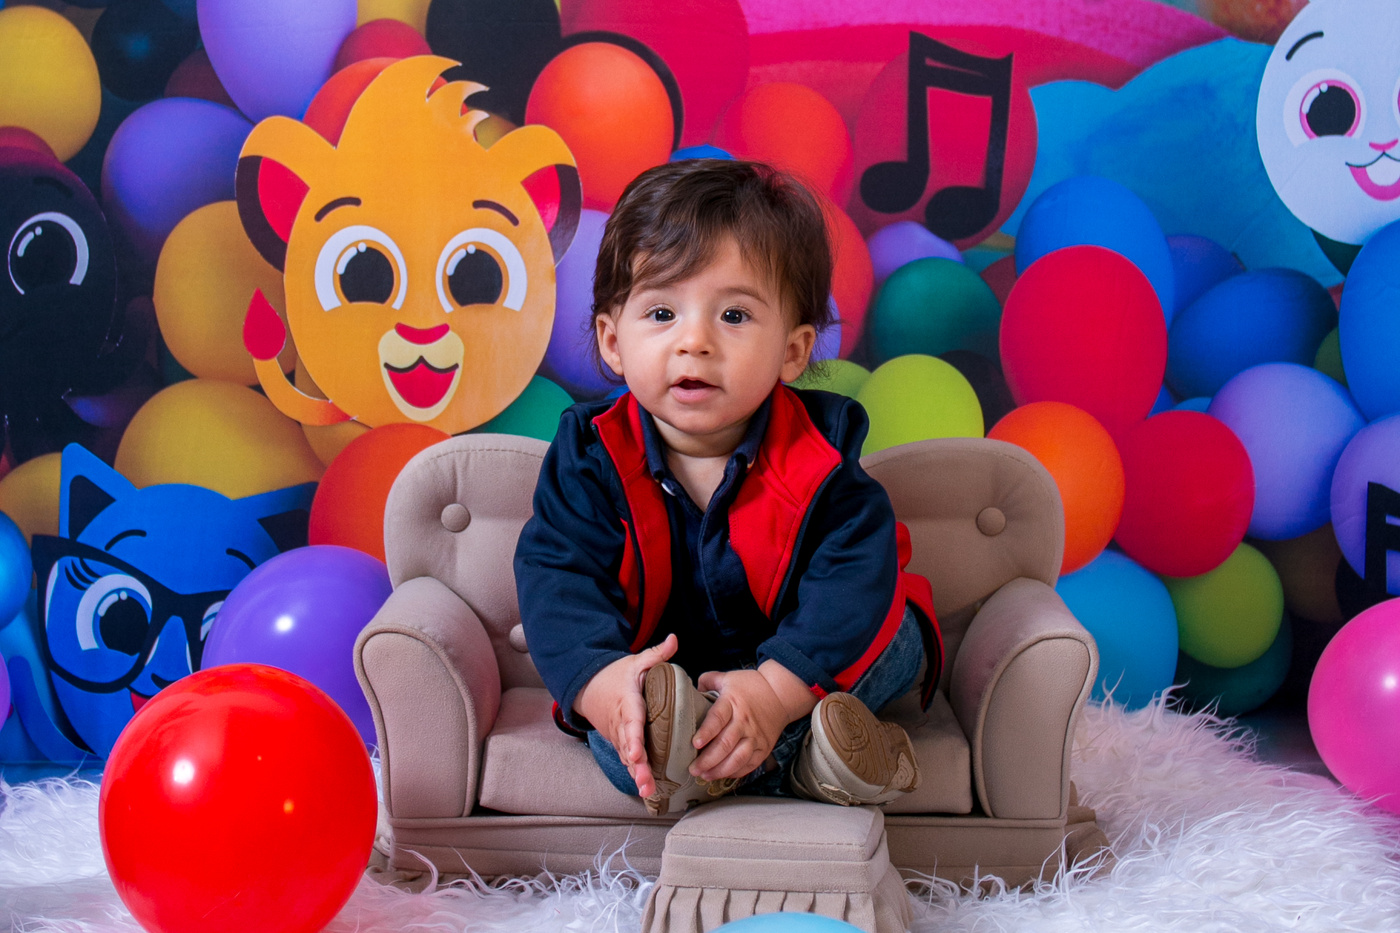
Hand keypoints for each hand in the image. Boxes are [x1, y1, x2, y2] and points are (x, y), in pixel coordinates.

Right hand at [572, 634, 677, 798]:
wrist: (590, 687)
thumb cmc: (617, 675)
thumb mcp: (636, 662)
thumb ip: (656, 654)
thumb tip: (675, 639)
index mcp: (627, 702)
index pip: (630, 722)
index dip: (632, 739)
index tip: (635, 753)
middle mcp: (621, 723)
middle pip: (628, 747)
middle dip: (637, 765)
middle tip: (645, 782)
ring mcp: (618, 736)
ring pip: (627, 758)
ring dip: (637, 774)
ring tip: (647, 791)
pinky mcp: (620, 743)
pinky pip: (628, 760)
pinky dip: (635, 773)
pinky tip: (647, 790)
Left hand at [689, 669, 792, 783]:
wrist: (781, 694)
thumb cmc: (751, 686)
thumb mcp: (729, 678)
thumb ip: (707, 681)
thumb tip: (687, 689)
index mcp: (732, 702)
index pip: (717, 718)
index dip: (706, 732)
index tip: (695, 743)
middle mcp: (744, 721)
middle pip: (725, 744)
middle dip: (708, 759)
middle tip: (693, 769)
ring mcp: (755, 736)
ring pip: (737, 758)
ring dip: (720, 770)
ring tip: (704, 776)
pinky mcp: (764, 748)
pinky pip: (749, 764)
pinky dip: (735, 772)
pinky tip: (721, 775)